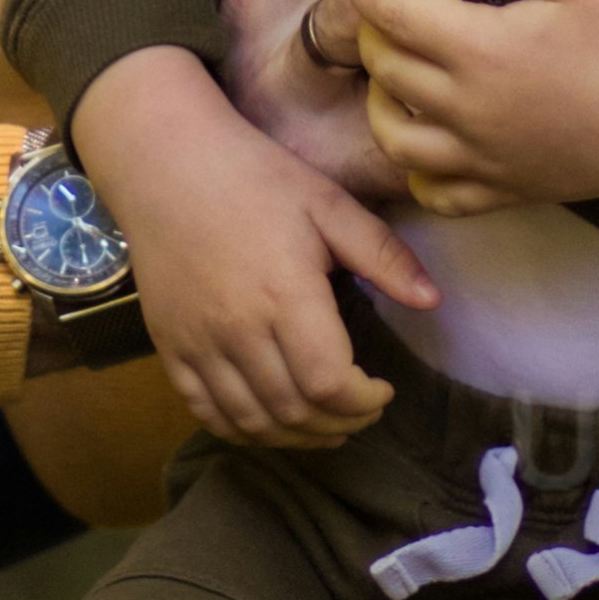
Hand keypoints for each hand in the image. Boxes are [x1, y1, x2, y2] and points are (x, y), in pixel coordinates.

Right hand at [73, 44, 438, 451]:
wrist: (165, 162)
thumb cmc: (254, 178)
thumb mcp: (328, 203)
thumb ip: (382, 255)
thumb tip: (433, 301)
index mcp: (285, 295)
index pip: (329, 384)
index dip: (364, 402)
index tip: (384, 388)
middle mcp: (238, 330)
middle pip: (294, 411)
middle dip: (341, 424)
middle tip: (363, 410)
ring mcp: (198, 344)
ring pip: (252, 422)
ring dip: (297, 437)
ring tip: (327, 425)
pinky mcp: (170, 348)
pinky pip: (207, 412)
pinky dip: (244, 431)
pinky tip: (272, 423)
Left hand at [331, 0, 598, 213]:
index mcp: (480, 50)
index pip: (390, 11)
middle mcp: (467, 110)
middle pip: (384, 67)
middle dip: (373, 26)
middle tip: (391, 0)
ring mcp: (481, 159)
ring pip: (393, 138)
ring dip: (378, 99)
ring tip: (394, 71)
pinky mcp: (504, 191)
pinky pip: (435, 194)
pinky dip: (415, 171)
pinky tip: (427, 141)